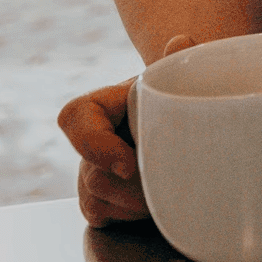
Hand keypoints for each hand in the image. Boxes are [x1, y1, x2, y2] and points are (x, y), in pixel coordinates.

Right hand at [60, 34, 190, 226]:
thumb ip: (180, 62)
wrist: (186, 126)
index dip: (95, 145)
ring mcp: (92, 172)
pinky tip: (162, 205)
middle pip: (93, 174)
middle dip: (133, 189)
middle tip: (174, 187)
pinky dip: (133, 217)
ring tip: (176, 192)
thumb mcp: (180, 79)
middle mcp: (92, 141)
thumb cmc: (180, 99)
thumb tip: (181, 43)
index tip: (129, 164)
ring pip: (97, 199)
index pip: (75, 118)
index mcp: (104, 106)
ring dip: (138, 204)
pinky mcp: (100, 200)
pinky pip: (103, 216)